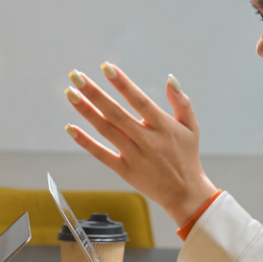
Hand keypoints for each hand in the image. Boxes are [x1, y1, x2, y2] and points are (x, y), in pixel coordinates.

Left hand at [64, 64, 216, 226]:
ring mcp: (134, 156)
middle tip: (76, 76)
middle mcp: (147, 140)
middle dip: (94, 93)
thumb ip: (182, 103)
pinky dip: (85, 142)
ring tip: (71, 94)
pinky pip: (101, 154)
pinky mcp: (124, 171)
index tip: (106, 67)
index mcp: (163, 126)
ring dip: (86, 111)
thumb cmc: (187, 157)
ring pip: (106, 130)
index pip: (139, 100)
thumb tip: (171, 79)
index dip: (122, 83)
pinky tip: (71, 128)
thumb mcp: (191, 128)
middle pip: (116, 113)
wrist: (185, 194)